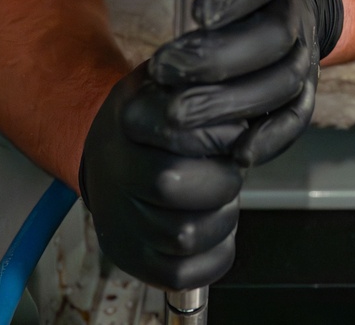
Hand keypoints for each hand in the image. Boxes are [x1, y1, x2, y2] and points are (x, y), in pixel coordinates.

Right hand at [78, 62, 245, 288]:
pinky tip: (211, 223)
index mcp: (128, 121)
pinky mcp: (132, 257)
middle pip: (173, 184)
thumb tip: (246, 94)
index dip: (221, 136)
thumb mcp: (170, 80)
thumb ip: (203, 80)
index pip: (177, 131)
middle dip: (221, 179)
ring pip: (185, 234)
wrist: (108, 155)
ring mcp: (121, 221)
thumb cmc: (153, 117)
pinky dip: (213, 253)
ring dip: (220, 217)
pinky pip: (183, 273)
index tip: (235, 133)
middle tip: (228, 168)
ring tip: (217, 195)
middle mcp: (116, 173)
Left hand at [122, 0, 343, 165]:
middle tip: (164, 68)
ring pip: (281, 83)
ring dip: (231, 103)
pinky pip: (295, 118)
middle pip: (271, 39)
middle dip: (218, 59)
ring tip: (178, 112)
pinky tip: (236, 150)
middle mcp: (292, 12)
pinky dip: (270, 137)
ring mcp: (302, 54)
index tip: (198, 11)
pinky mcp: (303, 90)